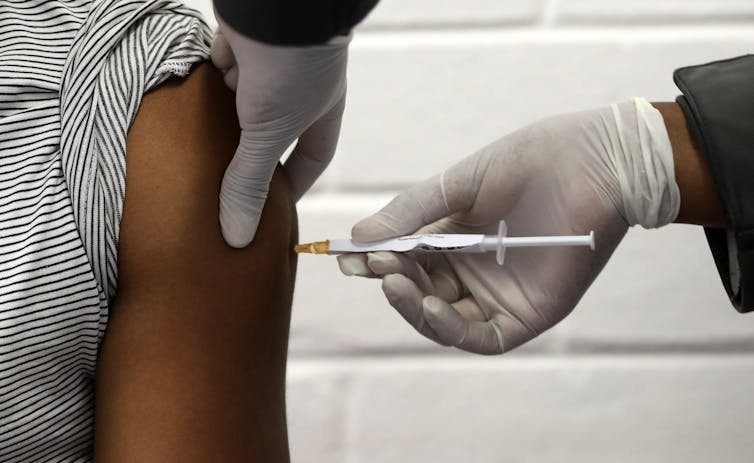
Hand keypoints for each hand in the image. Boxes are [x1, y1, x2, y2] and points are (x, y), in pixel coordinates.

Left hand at [211, 17, 348, 246]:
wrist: (276, 2)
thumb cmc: (292, 68)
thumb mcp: (269, 134)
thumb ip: (250, 182)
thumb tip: (237, 238)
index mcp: (320, 112)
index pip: (312, 157)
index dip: (296, 183)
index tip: (276, 207)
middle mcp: (298, 90)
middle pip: (274, 132)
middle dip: (253, 155)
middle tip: (229, 184)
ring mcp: (270, 65)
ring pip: (244, 101)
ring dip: (226, 119)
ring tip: (202, 151)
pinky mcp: (241, 42)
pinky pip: (222, 68)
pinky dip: (210, 82)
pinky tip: (193, 100)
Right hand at [338, 99, 679, 353]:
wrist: (598, 160)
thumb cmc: (533, 161)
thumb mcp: (459, 184)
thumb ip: (412, 212)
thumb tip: (358, 240)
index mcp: (456, 238)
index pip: (406, 260)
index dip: (377, 261)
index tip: (347, 255)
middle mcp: (474, 271)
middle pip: (420, 292)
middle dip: (393, 280)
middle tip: (375, 262)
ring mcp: (500, 295)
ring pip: (444, 320)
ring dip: (413, 306)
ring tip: (393, 279)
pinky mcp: (527, 315)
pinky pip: (481, 337)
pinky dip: (450, 327)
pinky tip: (429, 305)